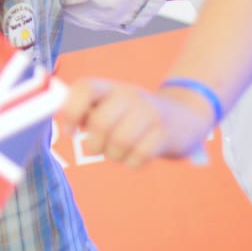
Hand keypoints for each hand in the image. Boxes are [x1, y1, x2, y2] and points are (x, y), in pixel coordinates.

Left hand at [61, 77, 213, 166]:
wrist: (185, 116)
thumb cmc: (135, 116)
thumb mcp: (112, 106)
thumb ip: (88, 112)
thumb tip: (65, 123)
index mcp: (110, 87)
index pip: (84, 88)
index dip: (71, 110)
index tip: (71, 130)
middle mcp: (130, 95)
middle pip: (100, 122)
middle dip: (94, 144)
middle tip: (98, 147)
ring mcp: (150, 113)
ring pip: (119, 142)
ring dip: (113, 155)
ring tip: (118, 152)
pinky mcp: (165, 134)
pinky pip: (139, 156)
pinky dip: (132, 163)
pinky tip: (135, 157)